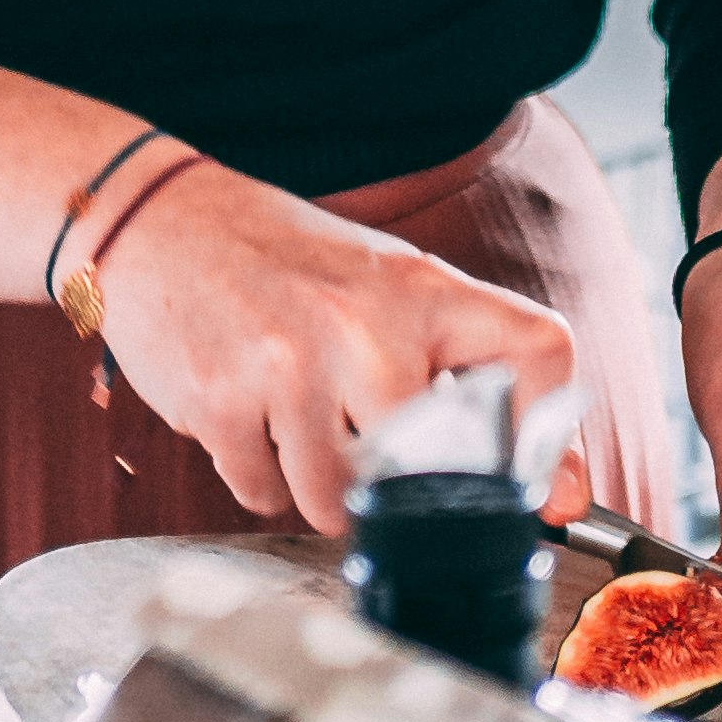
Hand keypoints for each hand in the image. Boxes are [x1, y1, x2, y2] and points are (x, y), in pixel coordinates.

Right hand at [93, 157, 578, 536]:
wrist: (156, 219)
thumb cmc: (281, 261)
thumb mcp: (381, 285)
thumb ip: (463, 370)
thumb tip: (565, 497)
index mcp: (419, 287)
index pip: (541, 350)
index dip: (550, 423)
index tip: (528, 468)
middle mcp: (362, 325)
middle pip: (431, 469)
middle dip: (400, 485)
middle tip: (366, 447)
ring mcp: (287, 364)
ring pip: (338, 501)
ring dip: (319, 487)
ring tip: (296, 422)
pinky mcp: (219, 401)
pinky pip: (263, 493)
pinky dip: (258, 475)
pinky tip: (246, 418)